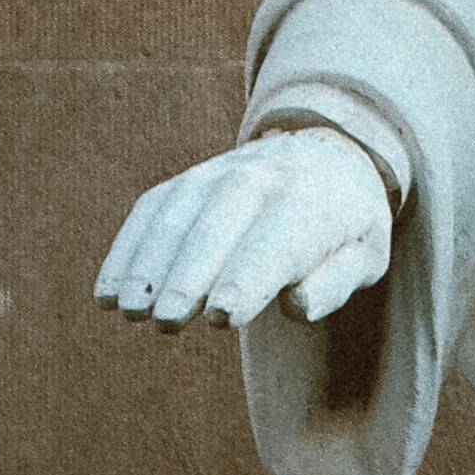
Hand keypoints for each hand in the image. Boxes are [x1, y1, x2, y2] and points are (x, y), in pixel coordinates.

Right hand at [94, 127, 391, 329]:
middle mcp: (265, 176)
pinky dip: (129, 246)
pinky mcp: (191, 180)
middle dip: (191, 269)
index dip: (249, 277)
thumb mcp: (366, 254)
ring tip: (128, 310)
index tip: (221, 317)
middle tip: (167, 320)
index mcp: (314, 200)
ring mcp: (222, 171)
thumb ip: (336, 280)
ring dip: (150, 259)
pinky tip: (108, 293)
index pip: (279, 239)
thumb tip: (296, 302)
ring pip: (181, 208)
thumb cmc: (345, 226)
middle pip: (223, 218)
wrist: (328, 154)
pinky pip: (154, 206)